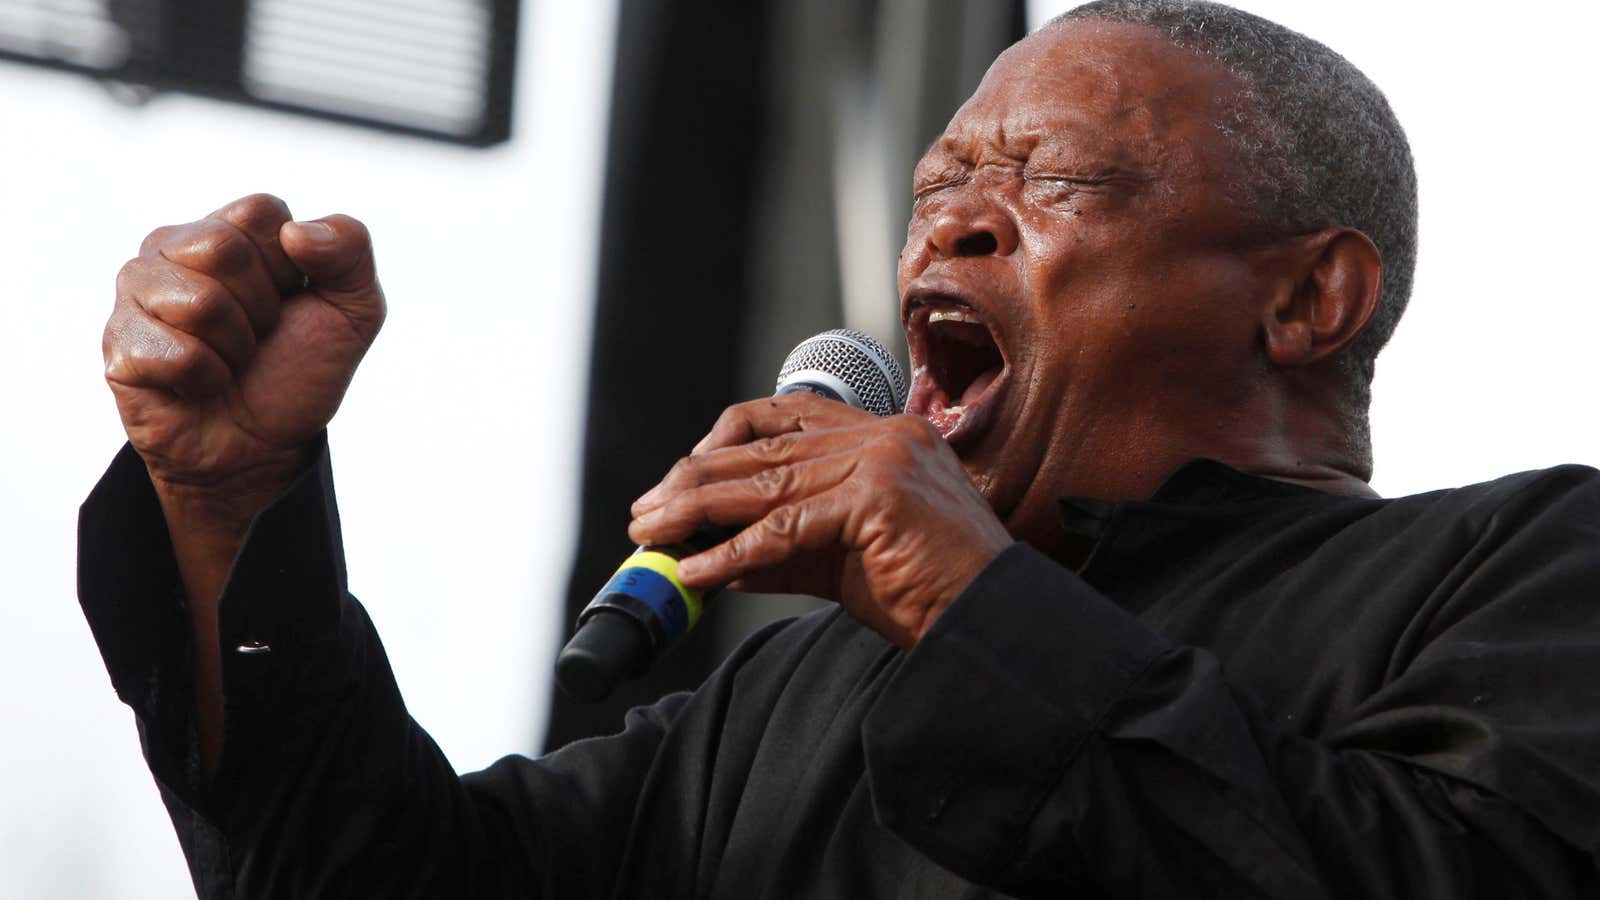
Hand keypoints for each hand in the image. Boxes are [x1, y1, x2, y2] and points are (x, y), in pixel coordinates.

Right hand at [103, 193, 385, 504]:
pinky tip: (199, 385)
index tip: (290, 299)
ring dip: (236, 347)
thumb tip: (297, 233)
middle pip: (222, 248)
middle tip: (257, 336)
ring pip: (199, 302)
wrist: (266, 447)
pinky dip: (208, 380)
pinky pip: (178, 353)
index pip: (260, 210)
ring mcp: (135, 294)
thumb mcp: (355, 309)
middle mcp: (171, 248)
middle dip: (261, 308)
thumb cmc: (301, 369)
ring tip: (229, 360)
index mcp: (227, 227)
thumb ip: (351, 249)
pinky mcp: (119, 345)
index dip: (292, 266)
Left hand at [628, 392, 1012, 647]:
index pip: (791, 415)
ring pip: (765, 484)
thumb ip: (787, 547)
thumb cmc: (932, 592)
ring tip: (652, 535)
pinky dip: (731, 552)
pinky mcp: (877, 499)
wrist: (992, 624)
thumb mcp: (847, 559)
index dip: (727, 438)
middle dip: (695, 480)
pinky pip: (783, 529)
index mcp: (886, 435)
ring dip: (696, 512)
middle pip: (765, 449)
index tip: (685, 472)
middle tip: (647, 511)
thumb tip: (716, 554)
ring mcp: (884, 461)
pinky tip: (696, 571)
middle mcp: (885, 436)